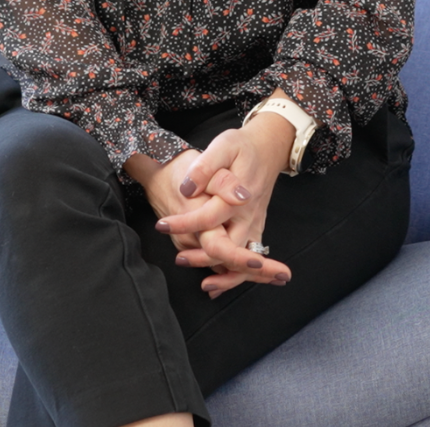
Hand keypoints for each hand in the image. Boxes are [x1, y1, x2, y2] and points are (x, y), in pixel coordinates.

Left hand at [152, 112, 294, 293]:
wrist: (268, 148)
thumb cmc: (242, 147)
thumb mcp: (223, 145)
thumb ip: (206, 167)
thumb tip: (188, 188)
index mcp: (239, 195)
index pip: (208, 217)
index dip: (183, 223)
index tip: (162, 225)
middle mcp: (249, 215)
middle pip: (227, 248)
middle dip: (202, 258)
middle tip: (179, 259)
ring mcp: (255, 224)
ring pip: (242, 261)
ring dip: (224, 276)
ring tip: (203, 283)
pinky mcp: (256, 229)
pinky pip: (249, 258)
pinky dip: (236, 275)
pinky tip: (219, 284)